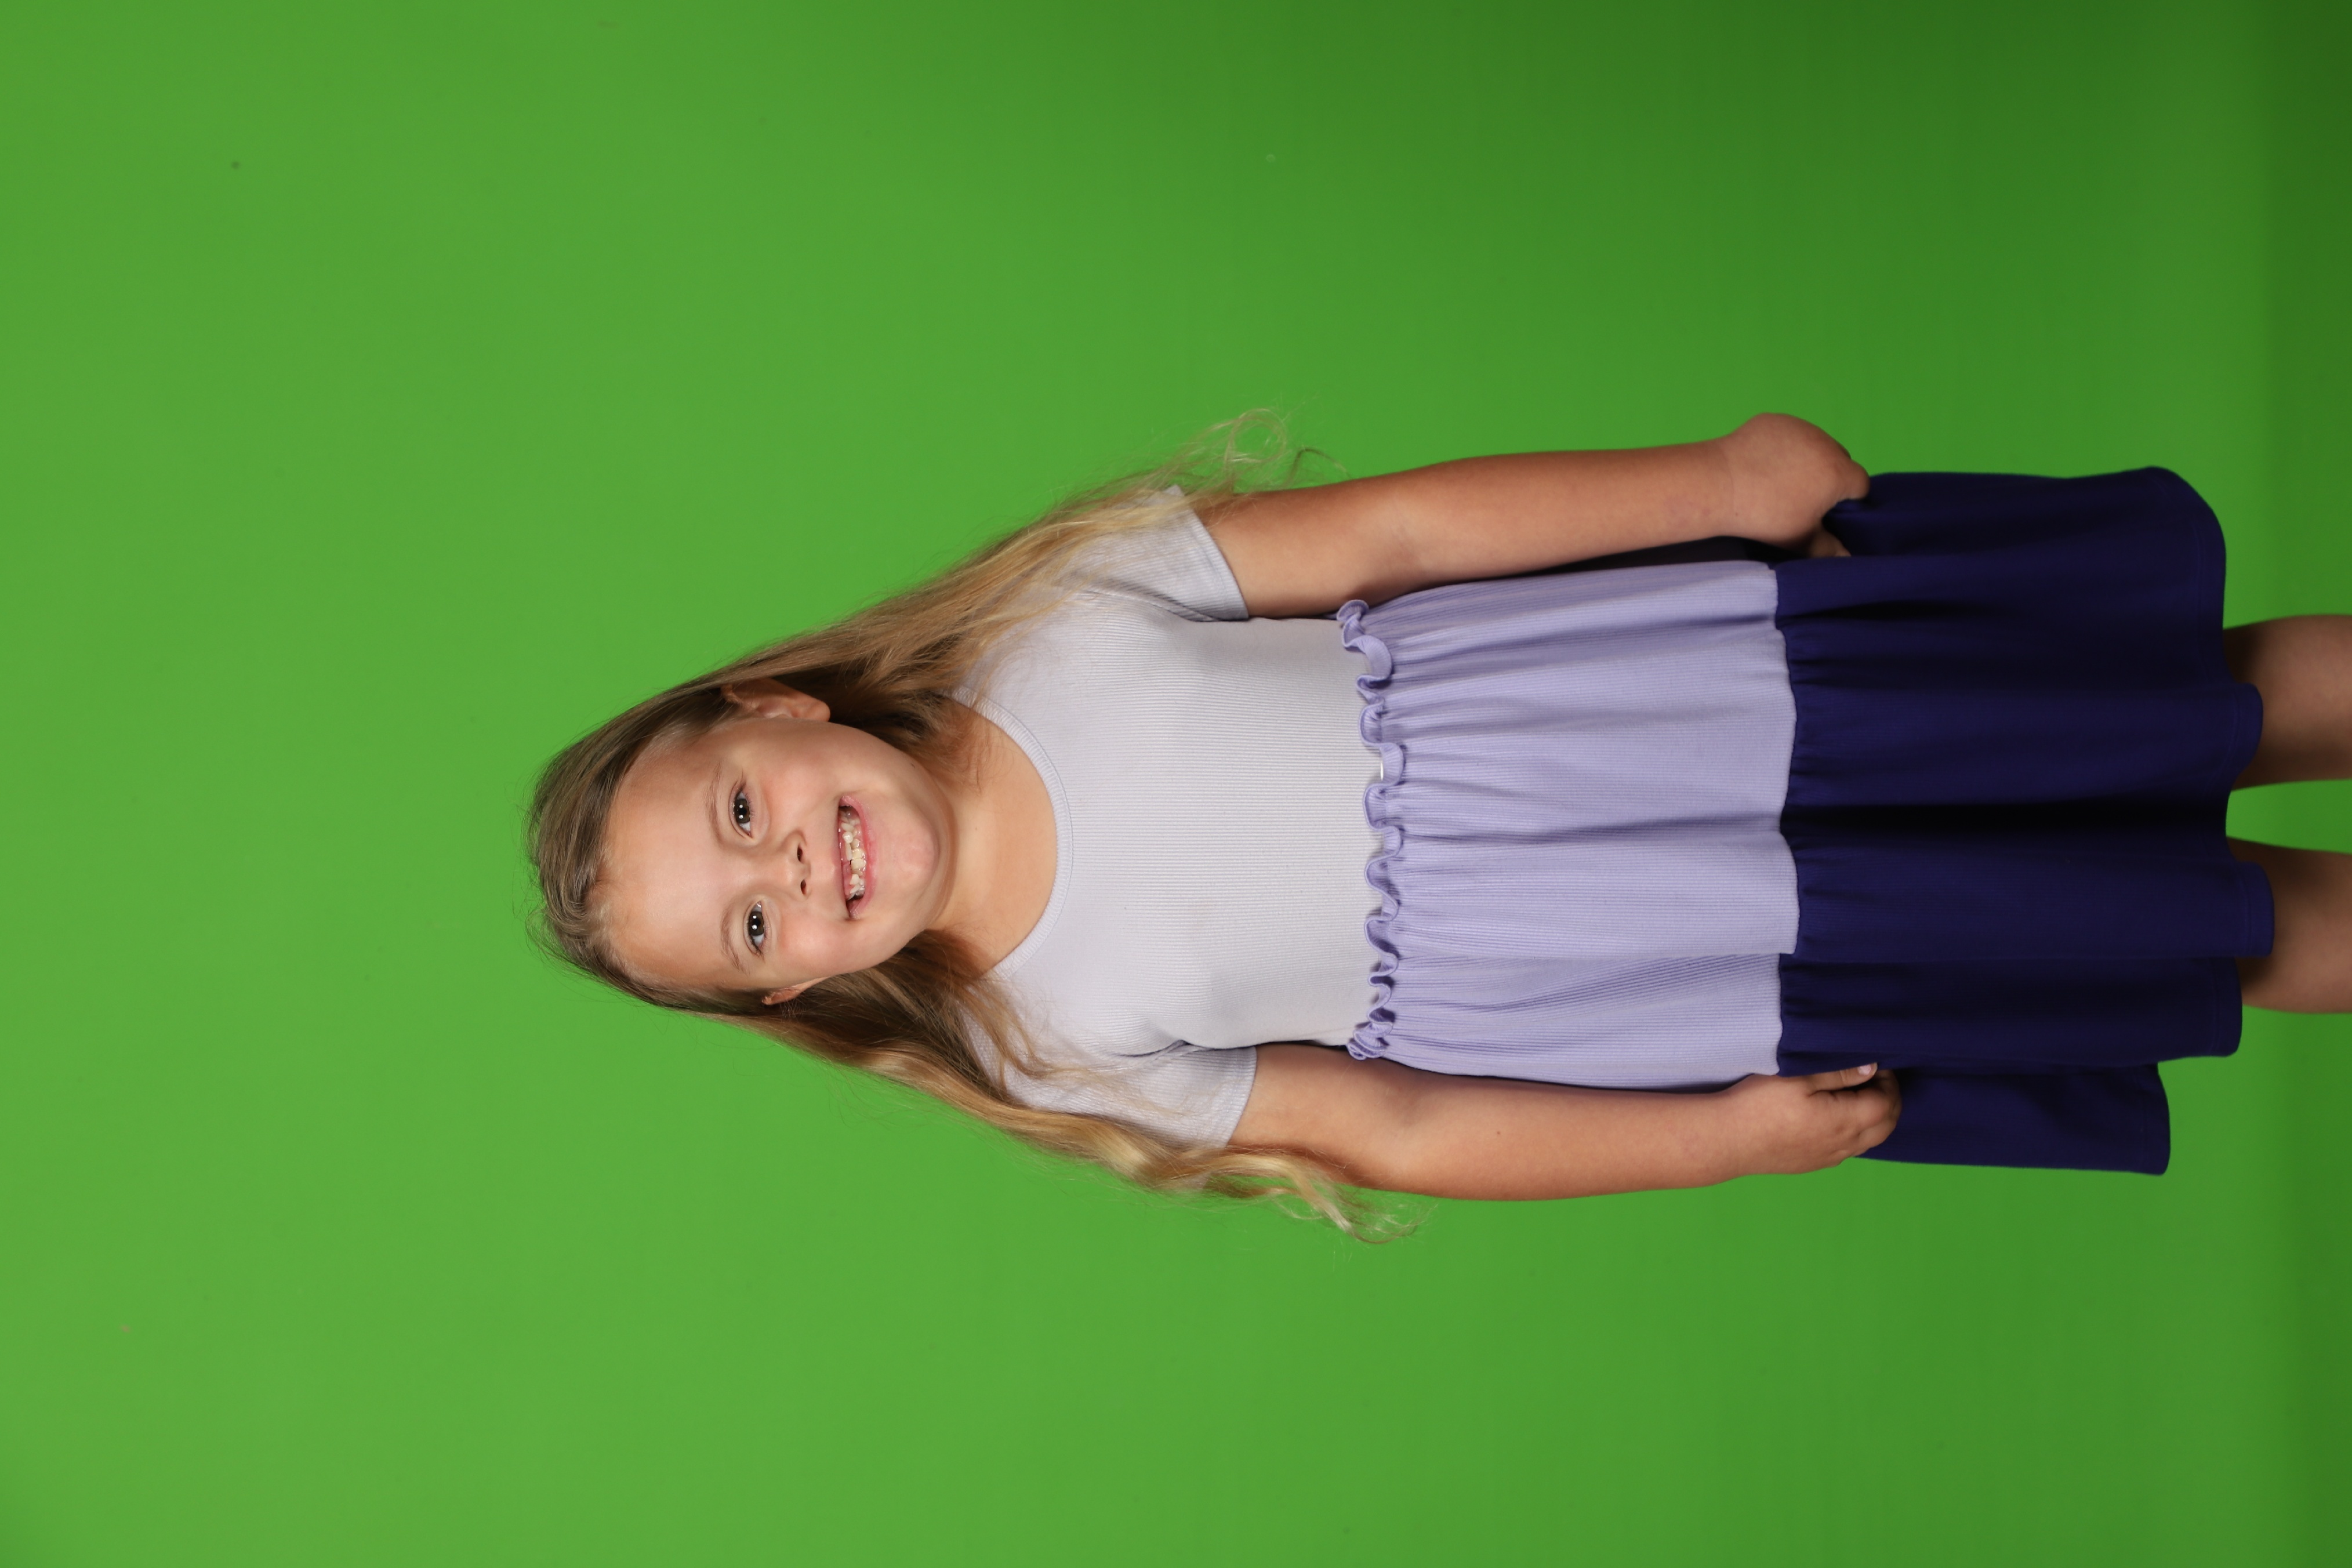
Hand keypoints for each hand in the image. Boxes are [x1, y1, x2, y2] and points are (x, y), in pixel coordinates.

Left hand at [1715, 413, 1867, 556]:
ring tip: (1778, 481)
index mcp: (1839, 472)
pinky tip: (1762, 464)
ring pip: (1815, 444)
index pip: (1860, 484)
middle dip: (1829, 478)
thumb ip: (1829, 548)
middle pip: (1840, 461)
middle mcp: (1825, 443)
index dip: (1847, 501)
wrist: (1719, 485)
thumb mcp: (1800, 539)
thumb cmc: (1765, 516)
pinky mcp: (1775, 420)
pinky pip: (1789, 434)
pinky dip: (1782, 447)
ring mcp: (1799, 427)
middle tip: (1800, 498)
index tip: (1825, 512)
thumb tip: (1846, 557)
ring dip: (1807, 459)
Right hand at [1718, 1064, 1900, 1175]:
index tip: (1877, 1063)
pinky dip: (1859, 1131)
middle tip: (1877, 1077)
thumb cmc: (1758, 1104)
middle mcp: (1843, 1145)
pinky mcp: (1814, 1164)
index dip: (1889, 1082)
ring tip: (1859, 1093)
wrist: (1727, 1140)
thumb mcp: (1797, 1077)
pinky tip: (1839, 1116)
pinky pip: (1850, 1149)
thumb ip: (1838, 1073)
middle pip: (1886, 1126)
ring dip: (1876, 1117)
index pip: (1886, 1103)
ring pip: (1870, 1141)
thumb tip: (1871, 1068)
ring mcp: (1829, 1158)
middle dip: (1890, 1100)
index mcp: (1844, 1122)